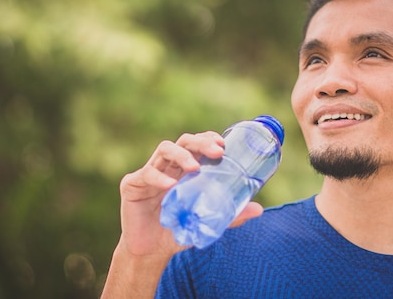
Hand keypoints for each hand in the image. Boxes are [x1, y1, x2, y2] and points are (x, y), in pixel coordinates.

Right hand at [102, 131, 262, 297]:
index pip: (196, 145)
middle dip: (201, 143)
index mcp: (184, 169)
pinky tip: (170, 186)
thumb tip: (259, 209)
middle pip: (183, 142)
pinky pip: (146, 174)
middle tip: (217, 152)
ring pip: (165, 150)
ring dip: (182, 155)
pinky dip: (158, 178)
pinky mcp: (132, 185)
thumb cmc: (178, 231)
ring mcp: (149, 172)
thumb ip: (230, 215)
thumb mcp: (206, 221)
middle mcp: (167, 166)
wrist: (150, 253)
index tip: (224, 145)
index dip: (208, 139)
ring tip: (195, 168)